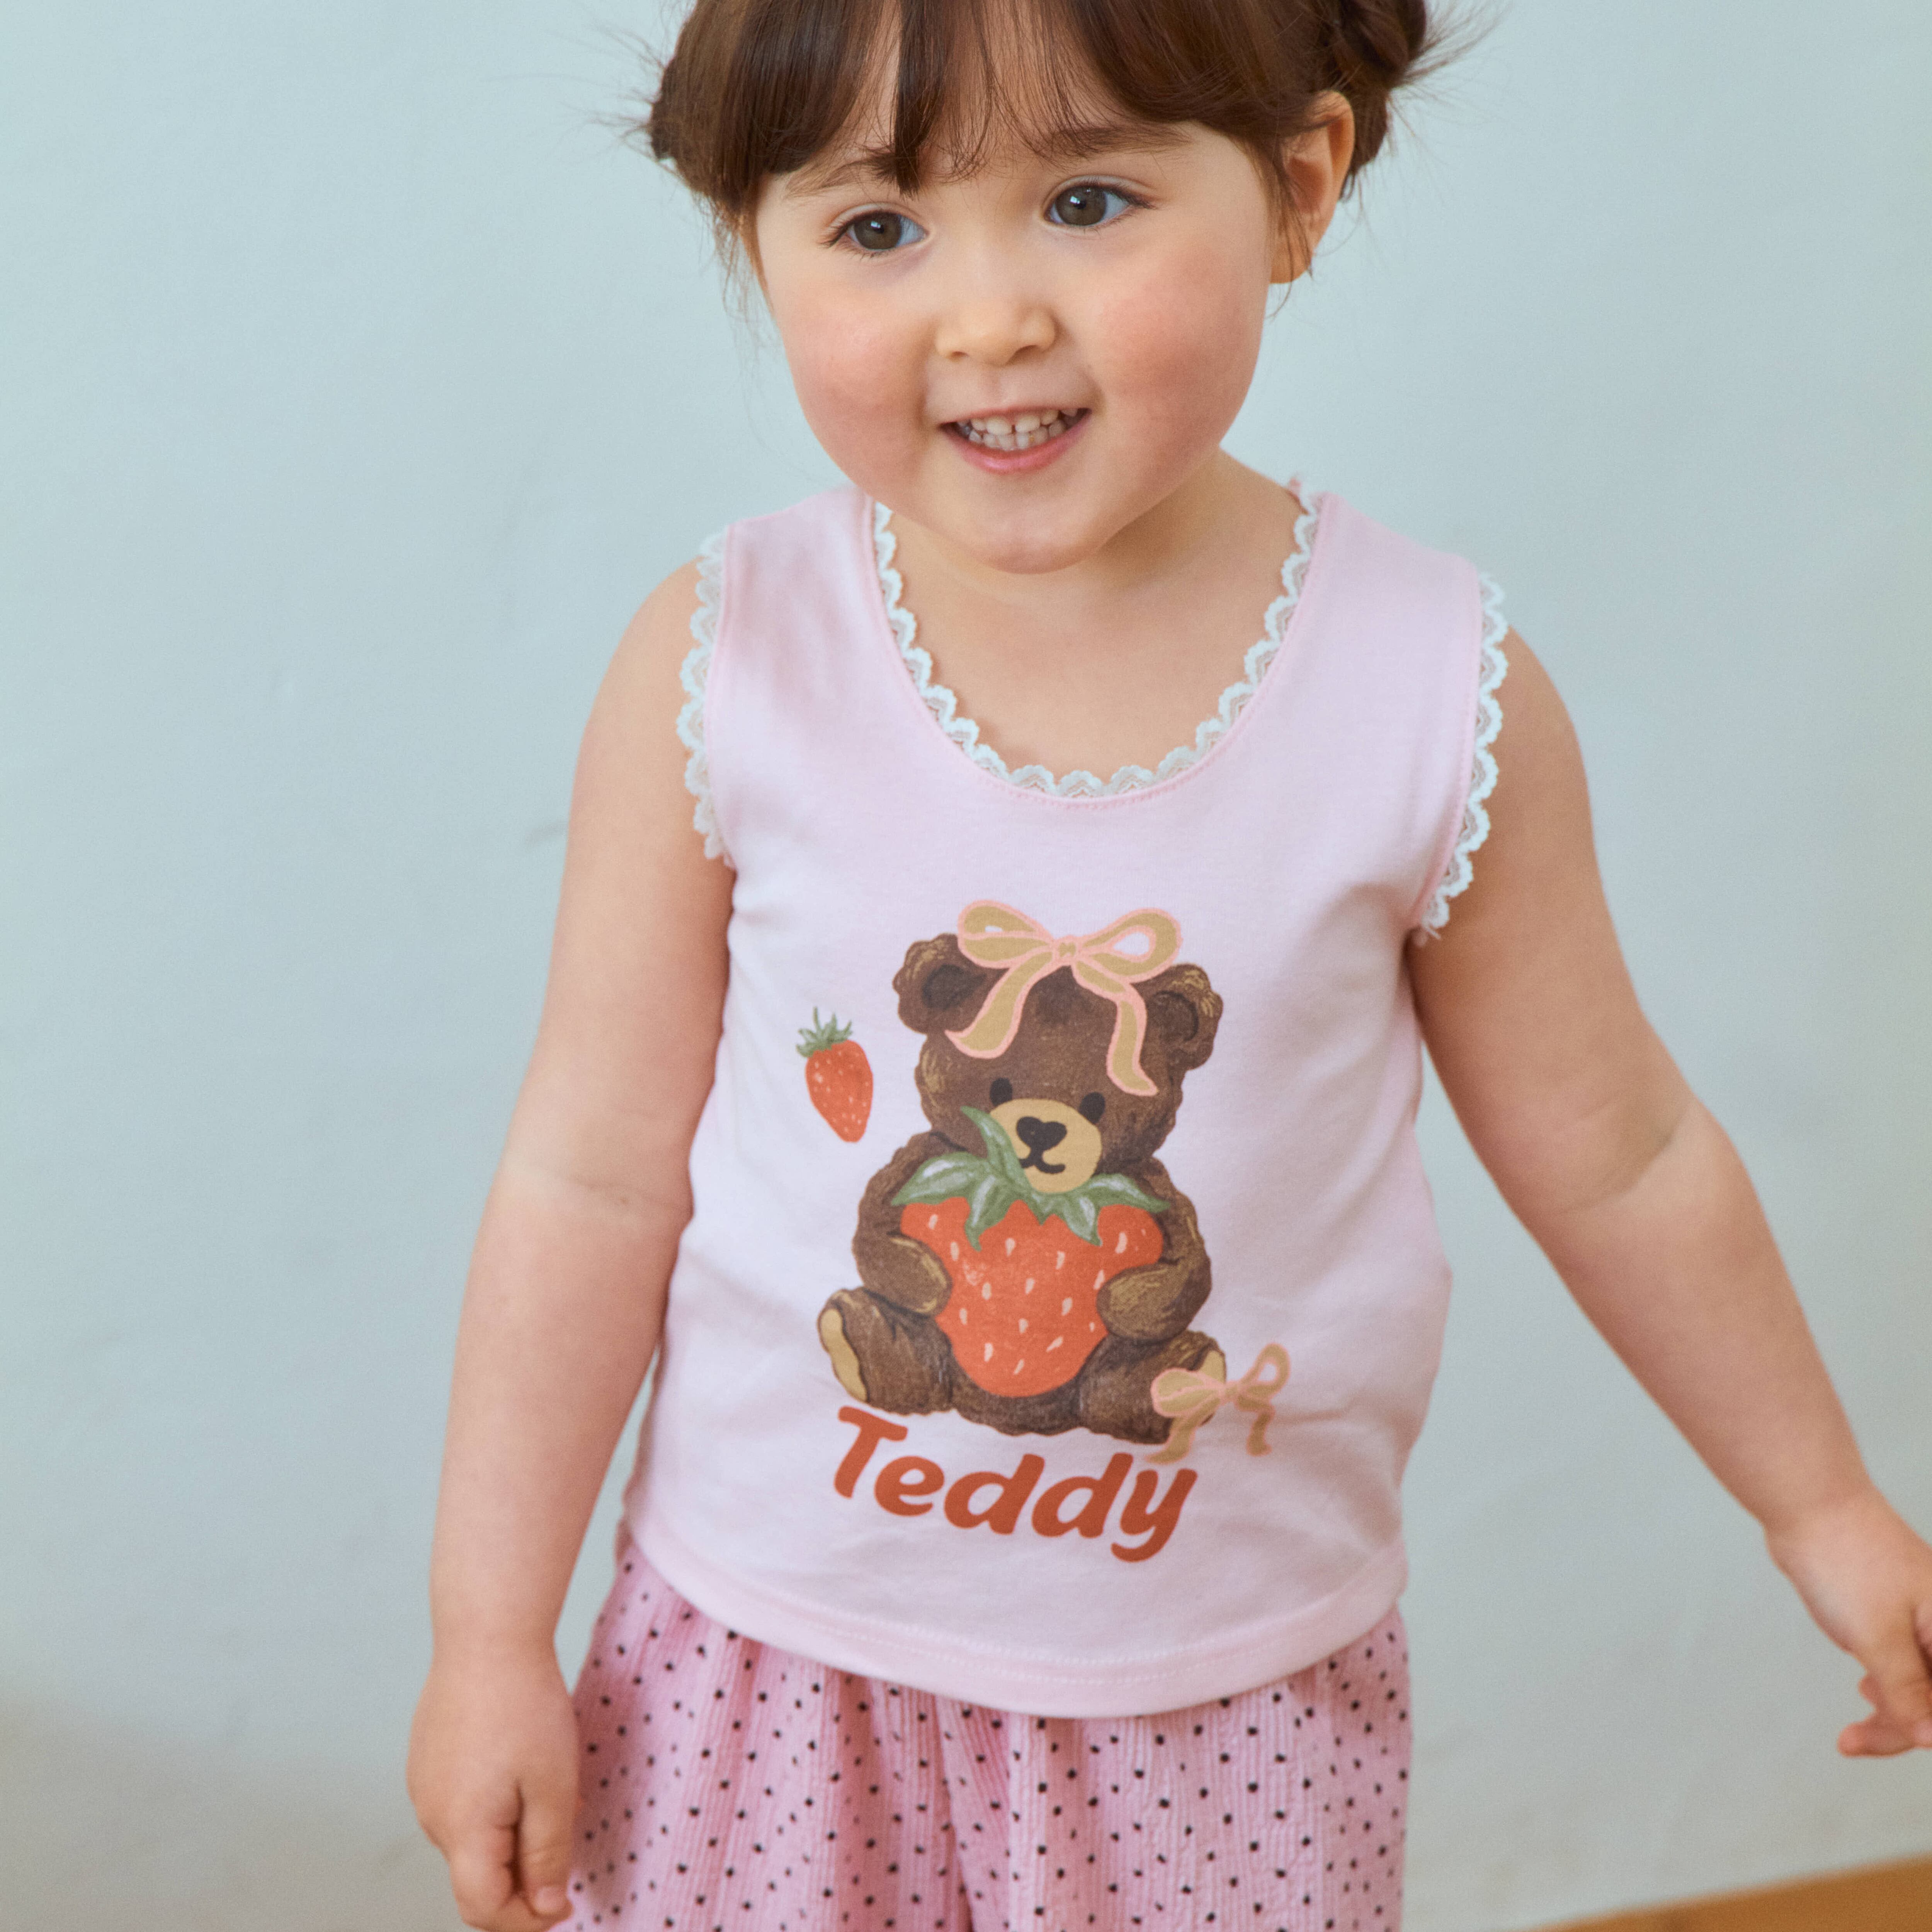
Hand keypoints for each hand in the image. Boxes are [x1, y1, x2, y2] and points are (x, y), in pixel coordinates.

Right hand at [408, 1640, 580, 1928]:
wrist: (487, 1635)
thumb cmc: (525, 1706)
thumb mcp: (554, 1787)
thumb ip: (547, 1854)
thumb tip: (544, 1909)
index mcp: (460, 1830)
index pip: (483, 1910)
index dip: (526, 1921)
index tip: (564, 1905)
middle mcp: (432, 1817)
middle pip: (478, 1876)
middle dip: (523, 1874)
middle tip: (565, 1827)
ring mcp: (424, 1787)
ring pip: (471, 1839)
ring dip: (511, 1833)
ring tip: (547, 1784)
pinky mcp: (427, 1761)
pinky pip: (462, 1804)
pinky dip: (494, 1804)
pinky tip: (520, 1763)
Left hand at [1766, 1484, 1931, 1756]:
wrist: (1808, 1505)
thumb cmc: (1847, 1562)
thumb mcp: (1879, 1639)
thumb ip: (1909, 1693)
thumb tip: (1928, 1739)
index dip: (1930, 1728)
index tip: (1907, 1742)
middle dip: (1904, 1727)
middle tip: (1855, 1743)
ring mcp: (1920, 1617)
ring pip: (1919, 1682)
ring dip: (1891, 1710)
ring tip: (1853, 1731)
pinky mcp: (1892, 1612)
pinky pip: (1901, 1661)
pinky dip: (1886, 1683)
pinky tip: (1867, 1692)